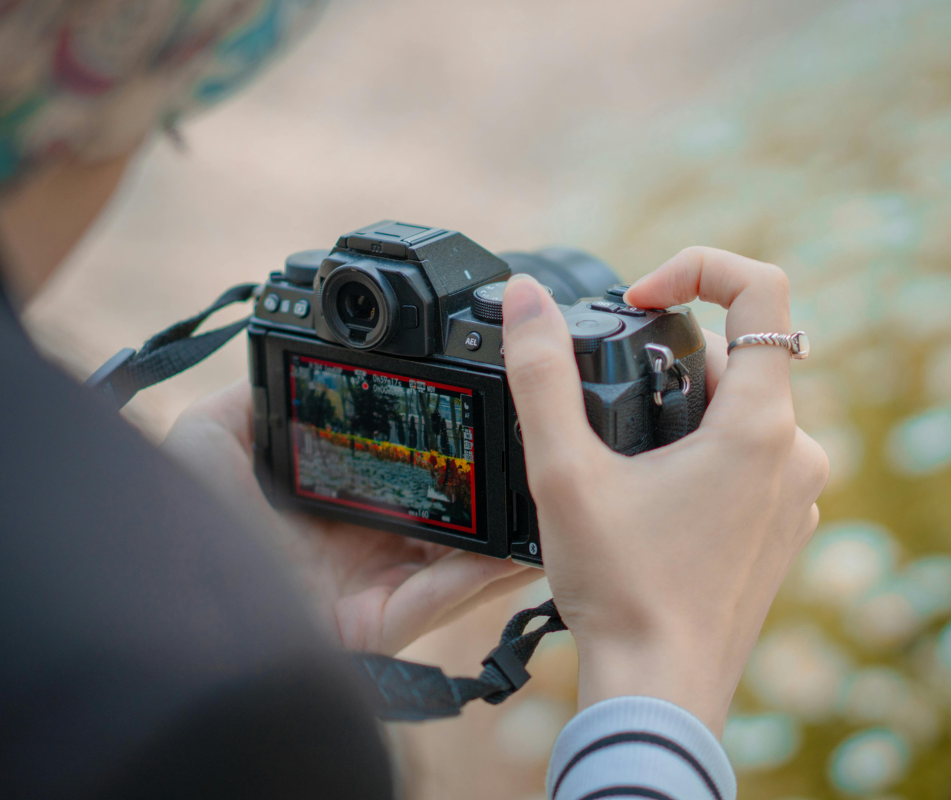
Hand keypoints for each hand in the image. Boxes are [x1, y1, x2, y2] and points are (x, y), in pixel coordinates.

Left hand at [162, 380, 536, 654]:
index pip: (407, 473)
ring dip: (506, 527)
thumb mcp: (208, 447)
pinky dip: (490, 571)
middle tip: (529, 446)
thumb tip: (277, 358)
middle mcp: (365, 547)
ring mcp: (380, 587)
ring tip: (545, 488)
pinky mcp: (388, 623)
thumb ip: (247, 404)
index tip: (479, 407)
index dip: (444, 446)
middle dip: (492, 485)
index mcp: (335, 507)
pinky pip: (449, 594)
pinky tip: (522, 541)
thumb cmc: (188, 534)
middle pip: (449, 514)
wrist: (181, 607)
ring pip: (464, 556)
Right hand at [501, 249, 827, 735]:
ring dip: (687, 409)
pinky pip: (753, 460)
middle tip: (608, 402)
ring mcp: (798, 495)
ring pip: (745, 410)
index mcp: (759, 425)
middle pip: (742, 356)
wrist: (661, 692)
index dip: (698, 269)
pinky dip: (707, 454)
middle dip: (672, 357)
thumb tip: (525, 297)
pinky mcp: (786, 529)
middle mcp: (797, 453)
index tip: (640, 302)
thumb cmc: (621, 590)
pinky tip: (656, 499)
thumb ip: (542, 374)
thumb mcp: (565, 472)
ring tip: (625, 459)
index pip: (764, 290)